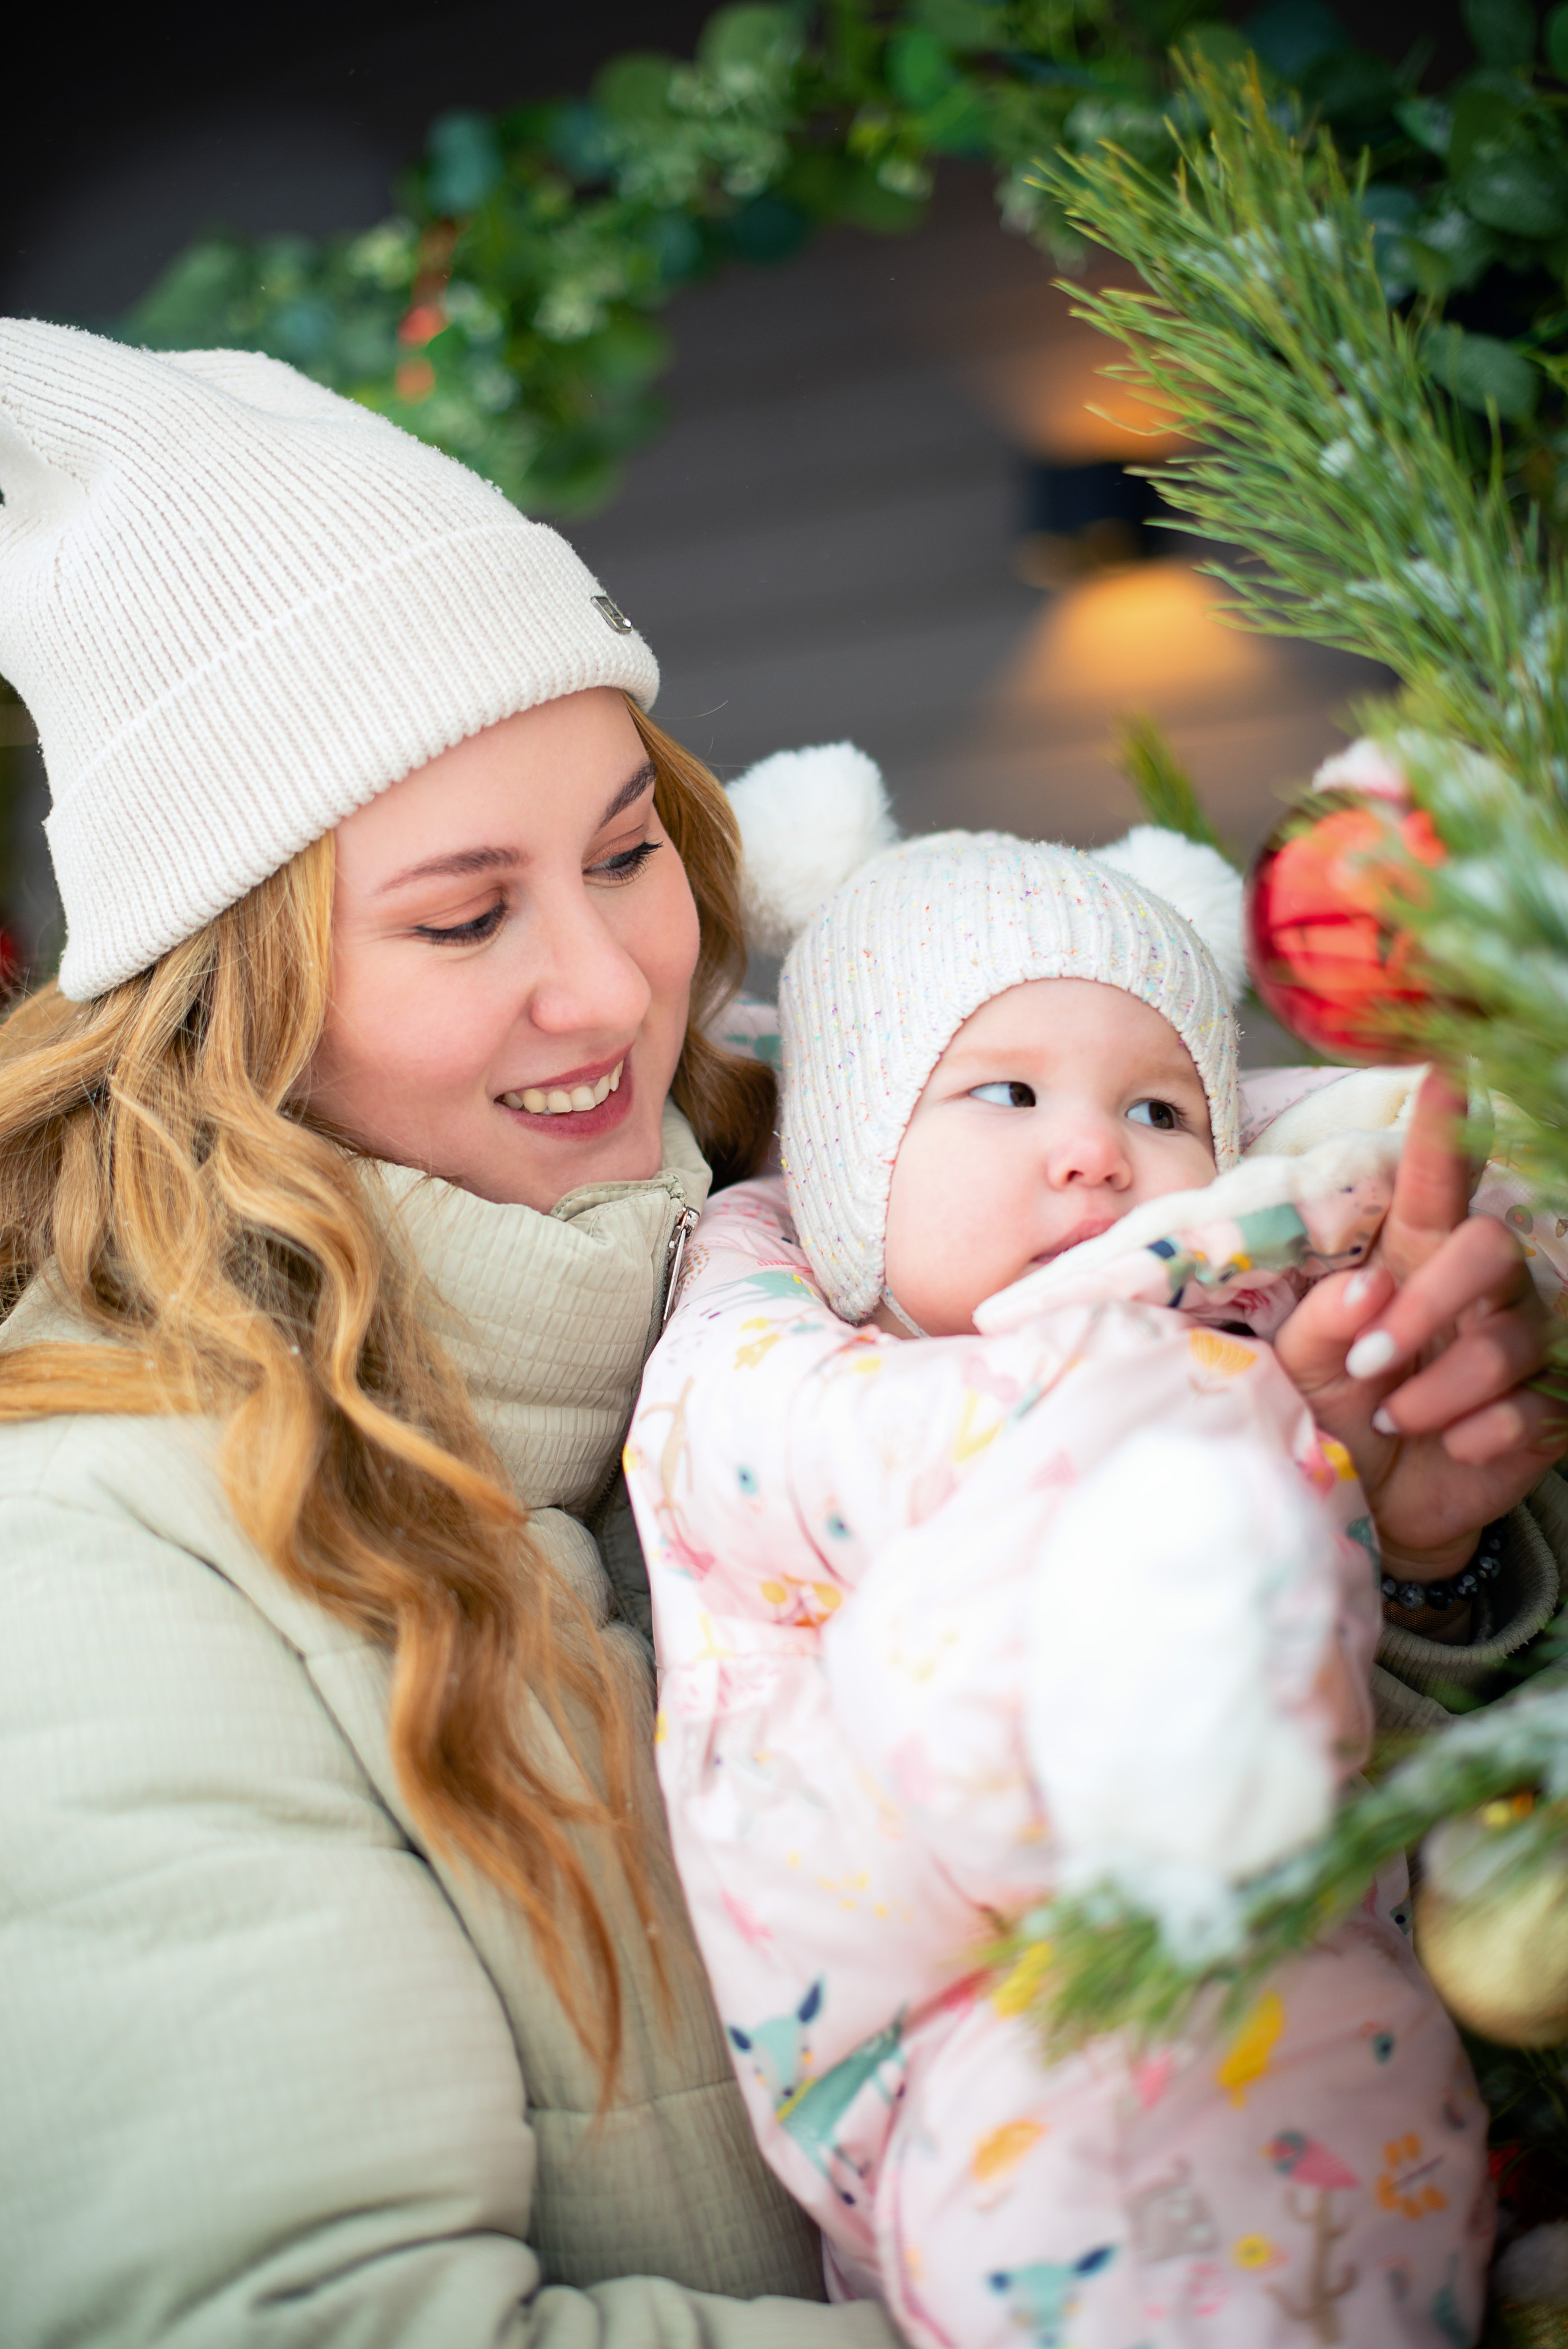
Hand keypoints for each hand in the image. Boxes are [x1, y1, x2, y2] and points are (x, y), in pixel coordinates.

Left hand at [1274, 1071, 1565, 1577]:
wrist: (1370, 1500)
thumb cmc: (1334, 1410)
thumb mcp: (1302, 1365)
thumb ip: (1322, 1321)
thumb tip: (1369, 1290)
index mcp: (1414, 1256)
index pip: (1436, 1183)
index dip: (1444, 1130)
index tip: (1448, 1070)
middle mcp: (1479, 1288)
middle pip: (1489, 1249)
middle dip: (1428, 1306)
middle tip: (1369, 1363)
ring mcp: (1521, 1344)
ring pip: (1506, 1340)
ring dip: (1438, 1388)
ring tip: (1394, 1417)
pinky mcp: (1549, 1408)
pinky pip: (1533, 1406)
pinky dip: (1479, 1433)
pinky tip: (1454, 1446)